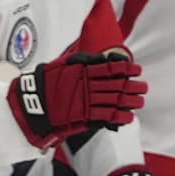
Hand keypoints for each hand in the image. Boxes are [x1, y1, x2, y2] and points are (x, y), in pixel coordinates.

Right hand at [7, 52, 146, 148]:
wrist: (31, 105)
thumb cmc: (44, 84)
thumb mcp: (60, 64)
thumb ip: (81, 60)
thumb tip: (99, 58)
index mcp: (83, 70)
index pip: (110, 67)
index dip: (126, 68)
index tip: (136, 69)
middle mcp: (87, 84)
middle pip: (117, 84)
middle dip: (132, 86)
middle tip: (143, 87)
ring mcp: (87, 101)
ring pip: (115, 100)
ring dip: (130, 101)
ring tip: (139, 102)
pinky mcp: (84, 116)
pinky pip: (107, 115)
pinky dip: (120, 117)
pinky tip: (128, 117)